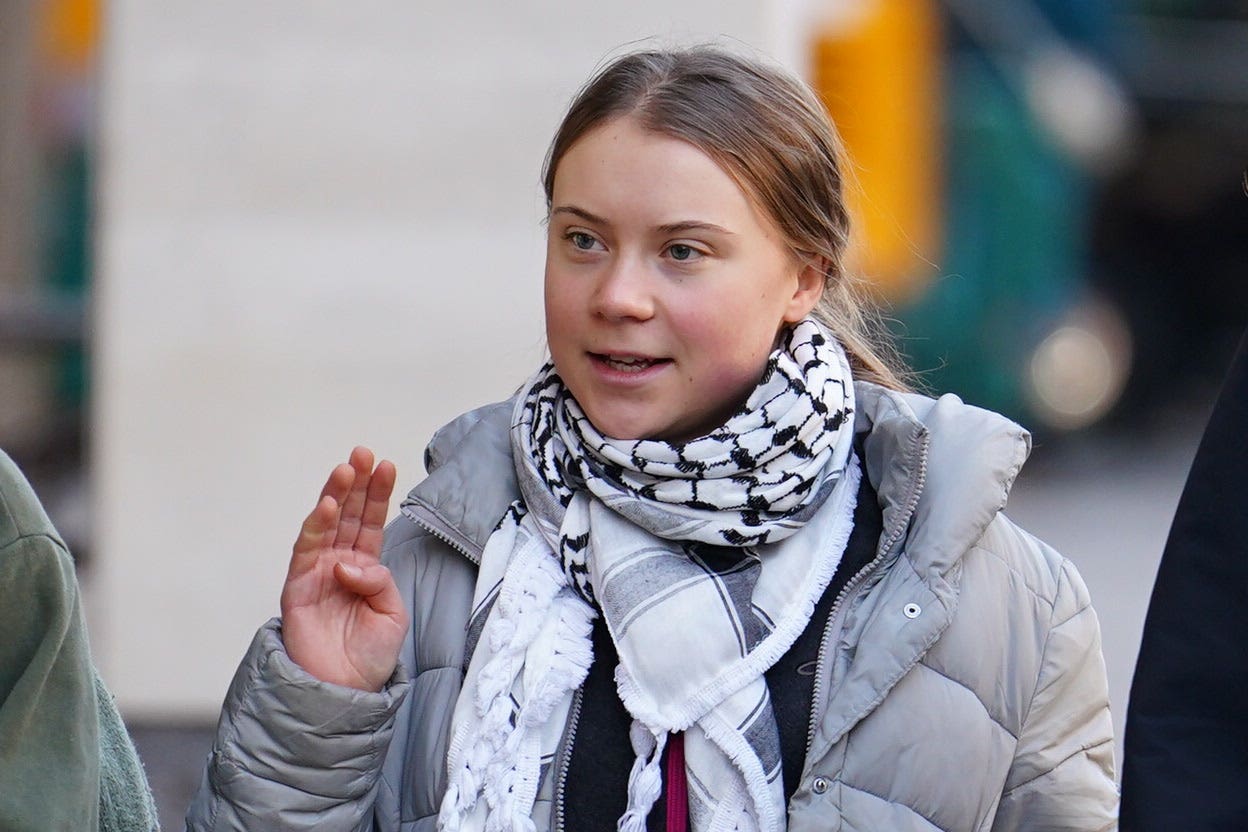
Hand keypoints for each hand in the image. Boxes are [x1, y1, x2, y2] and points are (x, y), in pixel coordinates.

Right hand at [280, 447, 407, 690]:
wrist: (343, 691)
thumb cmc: (369, 656)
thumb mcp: (392, 615)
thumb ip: (379, 583)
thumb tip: (351, 564)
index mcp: (366, 568)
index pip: (372, 522)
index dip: (378, 494)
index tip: (387, 465)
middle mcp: (340, 564)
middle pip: (349, 515)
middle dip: (357, 484)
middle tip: (363, 453)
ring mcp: (317, 573)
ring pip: (326, 526)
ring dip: (335, 496)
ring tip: (346, 469)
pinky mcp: (298, 587)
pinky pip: (305, 551)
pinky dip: (316, 527)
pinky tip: (327, 507)